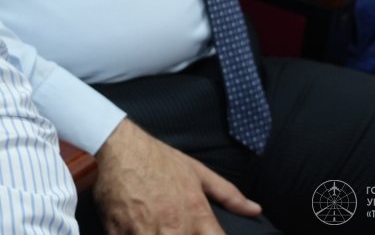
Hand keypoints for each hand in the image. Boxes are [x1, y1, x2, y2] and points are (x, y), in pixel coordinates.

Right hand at [94, 119, 260, 233]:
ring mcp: (144, 231)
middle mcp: (173, 227)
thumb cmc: (159, 159)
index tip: (205, 234)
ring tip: (157, 231)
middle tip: (175, 230)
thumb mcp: (198, 172)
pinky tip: (136, 231)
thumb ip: (228, 195)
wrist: (121, 147)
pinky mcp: (119, 232)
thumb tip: (255, 210)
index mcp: (196, 215)